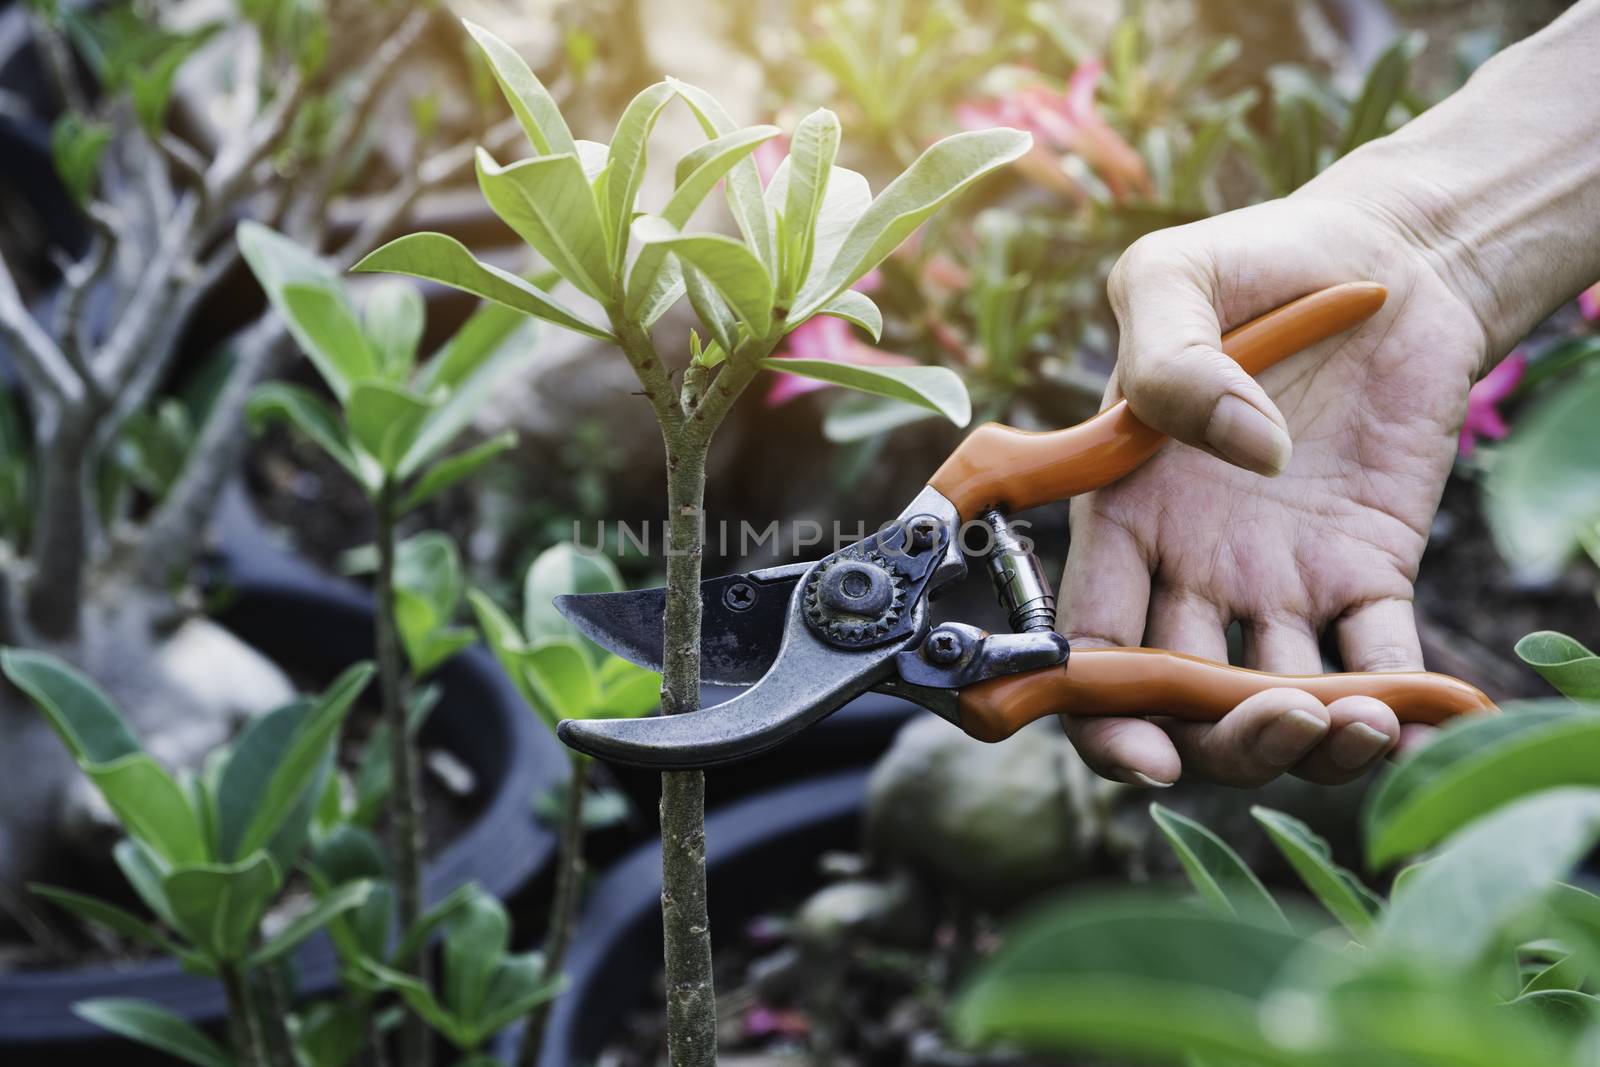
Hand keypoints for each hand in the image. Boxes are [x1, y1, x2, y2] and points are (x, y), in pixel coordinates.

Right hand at [1059, 193, 1490, 786]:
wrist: (1386, 255)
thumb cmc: (1258, 260)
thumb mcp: (1176, 277)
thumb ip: (1170, 358)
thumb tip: (1244, 451)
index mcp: (1121, 512)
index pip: (1092, 643)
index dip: (1106, 716)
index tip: (1151, 753)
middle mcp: (1189, 565)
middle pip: (1185, 698)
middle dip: (1225, 739)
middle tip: (1287, 719)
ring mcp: (1278, 577)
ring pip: (1276, 699)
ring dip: (1312, 739)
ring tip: (1364, 721)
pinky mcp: (1367, 570)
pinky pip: (1378, 657)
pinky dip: (1404, 704)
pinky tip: (1430, 717)